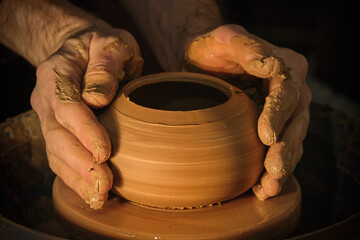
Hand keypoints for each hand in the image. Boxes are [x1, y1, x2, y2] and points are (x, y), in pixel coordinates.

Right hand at [31, 27, 142, 208]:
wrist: (85, 49)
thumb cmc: (102, 46)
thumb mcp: (111, 43)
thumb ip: (105, 65)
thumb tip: (98, 98)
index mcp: (57, 72)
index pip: (67, 105)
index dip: (84, 131)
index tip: (104, 152)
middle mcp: (47, 98)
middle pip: (58, 135)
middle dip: (80, 163)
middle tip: (103, 185)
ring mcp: (50, 117)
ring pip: (56, 152)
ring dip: (77, 178)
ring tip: (98, 197)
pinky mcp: (59, 131)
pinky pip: (61, 157)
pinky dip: (75, 178)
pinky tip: (91, 193)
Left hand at [184, 24, 310, 199]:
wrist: (207, 65)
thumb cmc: (213, 50)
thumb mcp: (223, 40)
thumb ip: (243, 45)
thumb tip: (266, 64)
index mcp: (286, 67)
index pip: (287, 93)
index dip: (278, 115)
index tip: (266, 136)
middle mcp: (292, 92)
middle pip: (295, 122)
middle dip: (284, 149)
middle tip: (272, 170)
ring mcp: (286, 113)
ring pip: (291, 142)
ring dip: (282, 167)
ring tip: (268, 188)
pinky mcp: (274, 129)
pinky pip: (279, 151)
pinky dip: (272, 171)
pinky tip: (262, 189)